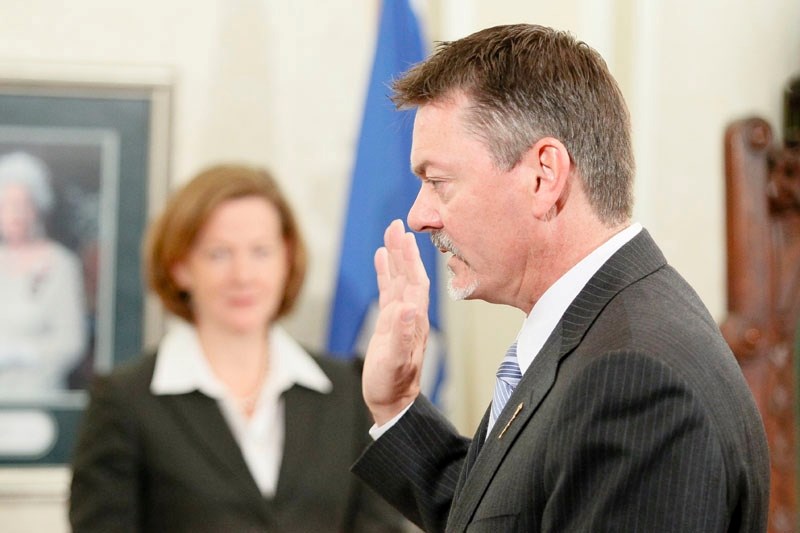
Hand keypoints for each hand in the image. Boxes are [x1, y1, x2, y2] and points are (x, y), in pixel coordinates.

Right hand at [362, 219, 429, 424]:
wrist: (393, 400)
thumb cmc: (392, 384)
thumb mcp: (394, 361)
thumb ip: (400, 335)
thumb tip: (406, 308)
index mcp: (414, 319)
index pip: (415, 281)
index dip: (411, 260)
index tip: (405, 237)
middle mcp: (410, 313)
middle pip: (408, 274)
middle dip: (403, 249)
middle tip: (396, 225)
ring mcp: (400, 316)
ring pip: (398, 278)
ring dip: (395, 256)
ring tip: (389, 233)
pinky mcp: (389, 321)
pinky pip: (388, 289)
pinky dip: (384, 271)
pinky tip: (380, 257)